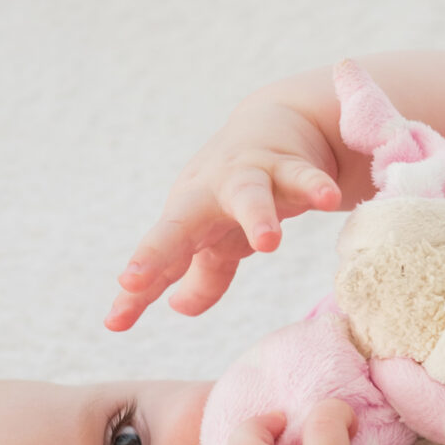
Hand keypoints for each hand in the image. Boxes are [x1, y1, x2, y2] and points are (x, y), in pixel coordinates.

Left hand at [108, 91, 344, 329]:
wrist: (273, 124)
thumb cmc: (236, 192)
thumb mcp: (219, 237)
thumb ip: (202, 275)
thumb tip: (177, 308)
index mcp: (187, 220)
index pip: (160, 262)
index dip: (139, 290)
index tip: (115, 321)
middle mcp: (208, 197)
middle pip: (178, 225)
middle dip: (155, 252)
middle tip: (133, 281)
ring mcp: (247, 177)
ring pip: (247, 196)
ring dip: (257, 217)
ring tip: (269, 243)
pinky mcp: (288, 165)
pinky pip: (304, 178)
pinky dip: (316, 186)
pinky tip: (329, 199)